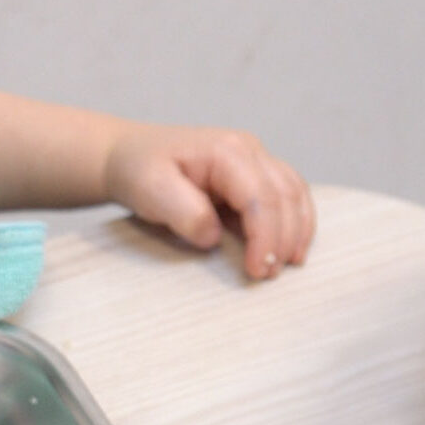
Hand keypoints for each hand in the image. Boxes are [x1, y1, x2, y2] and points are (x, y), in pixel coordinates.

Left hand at [103, 122, 314, 279]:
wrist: (128, 155)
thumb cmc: (138, 170)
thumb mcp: (150, 190)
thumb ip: (184, 212)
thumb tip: (214, 237)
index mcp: (226, 151)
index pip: (260, 196)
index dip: (265, 236)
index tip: (257, 270)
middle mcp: (248, 149)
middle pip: (285, 194)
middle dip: (283, 238)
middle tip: (269, 274)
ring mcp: (254, 159)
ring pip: (294, 191)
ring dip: (297, 229)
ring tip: (288, 264)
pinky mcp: (254, 174)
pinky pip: (287, 194)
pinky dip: (294, 221)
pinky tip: (291, 247)